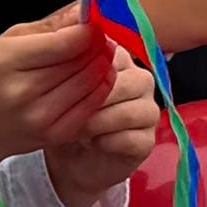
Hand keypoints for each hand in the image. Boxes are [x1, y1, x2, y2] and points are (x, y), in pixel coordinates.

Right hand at [0, 11, 114, 171]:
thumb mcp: (4, 42)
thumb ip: (48, 25)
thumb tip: (83, 10)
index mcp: (6, 61)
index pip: (65, 42)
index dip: (89, 30)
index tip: (95, 23)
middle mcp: (23, 91)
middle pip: (82, 61)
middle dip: (98, 45)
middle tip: (101, 36)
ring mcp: (41, 117)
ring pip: (91, 82)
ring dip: (103, 64)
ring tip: (101, 54)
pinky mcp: (55, 135)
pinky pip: (91, 106)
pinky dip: (100, 88)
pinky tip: (98, 77)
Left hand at [45, 58, 159, 206]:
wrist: (68, 158)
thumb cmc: (62, 115)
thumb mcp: (58, 87)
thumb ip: (66, 67)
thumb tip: (64, 48)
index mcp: (119, 59)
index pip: (112, 55)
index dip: (86, 72)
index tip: (64, 86)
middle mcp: (140, 81)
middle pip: (128, 83)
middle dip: (93, 101)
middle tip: (69, 113)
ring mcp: (148, 111)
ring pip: (131, 112)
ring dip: (99, 123)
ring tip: (78, 129)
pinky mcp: (147, 140)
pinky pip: (133, 139)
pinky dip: (108, 143)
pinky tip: (93, 143)